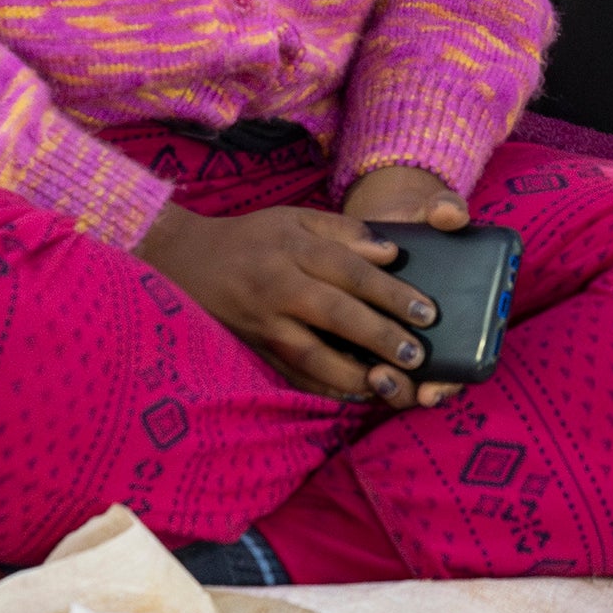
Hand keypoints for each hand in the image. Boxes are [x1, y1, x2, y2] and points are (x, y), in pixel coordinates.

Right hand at [137, 198, 449, 407]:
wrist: (185, 261)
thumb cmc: (251, 237)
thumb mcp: (295, 219)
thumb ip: (345, 232)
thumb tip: (392, 253)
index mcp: (292, 250)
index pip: (351, 272)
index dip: (391, 293)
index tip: (428, 313)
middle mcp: (278, 289)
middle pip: (336, 316)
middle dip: (380, 338)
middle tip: (417, 355)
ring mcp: (264, 325)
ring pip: (313, 357)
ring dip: (355, 374)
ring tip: (393, 384)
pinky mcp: (256, 350)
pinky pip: (294, 376)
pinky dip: (326, 389)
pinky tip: (357, 394)